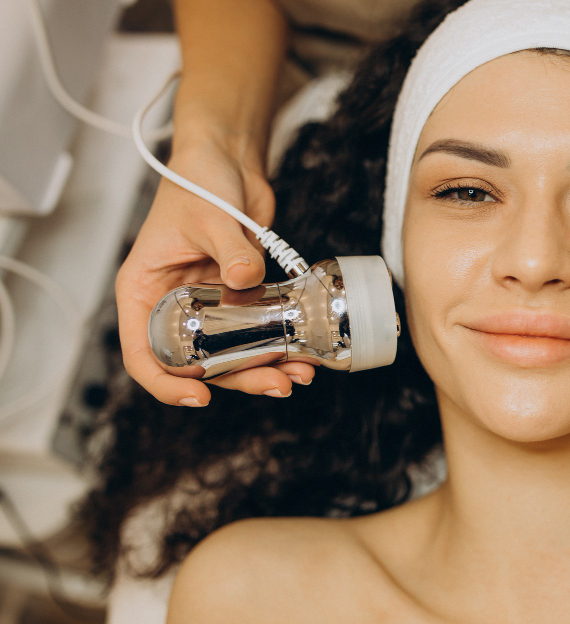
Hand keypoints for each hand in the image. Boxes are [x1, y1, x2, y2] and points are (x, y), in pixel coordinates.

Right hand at [115, 140, 315, 406]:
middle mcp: (173, 305)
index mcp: (145, 292)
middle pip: (198, 363)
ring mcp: (209, 304)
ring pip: (233, 353)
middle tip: (277, 384)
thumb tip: (245, 278)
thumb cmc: (198, 182)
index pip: (143, 353)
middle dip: (239, 379)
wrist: (227, 161)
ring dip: (265, 368)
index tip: (200, 396)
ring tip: (300, 375)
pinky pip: (258, 330)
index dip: (167, 384)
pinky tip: (306, 353)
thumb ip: (230, 248)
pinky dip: (279, 345)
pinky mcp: (240, 296)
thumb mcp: (209, 215)